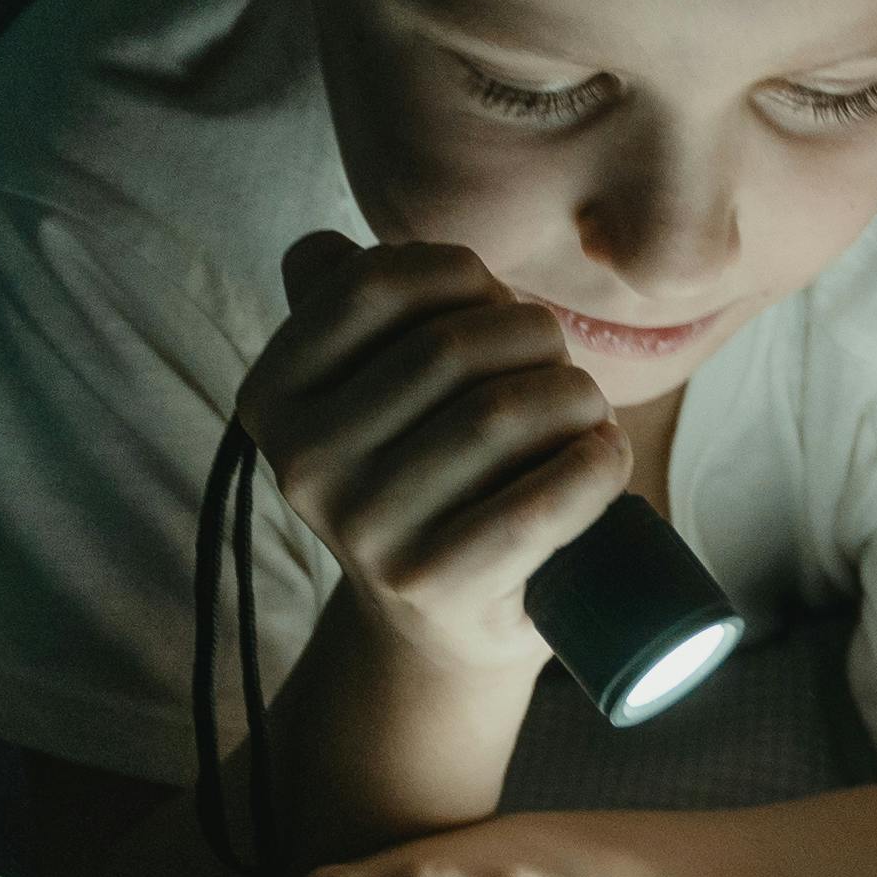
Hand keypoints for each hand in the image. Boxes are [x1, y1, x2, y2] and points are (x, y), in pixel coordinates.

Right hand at [236, 233, 630, 675]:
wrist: (435, 627)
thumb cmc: (421, 474)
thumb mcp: (363, 390)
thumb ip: (339, 307)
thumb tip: (326, 248)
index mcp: (273, 399)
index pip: (372, 285)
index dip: (459, 274)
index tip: (496, 304)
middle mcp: (304, 467)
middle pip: (451, 346)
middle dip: (533, 337)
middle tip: (558, 367)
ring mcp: (366, 533)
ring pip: (500, 414)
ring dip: (575, 397)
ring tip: (585, 412)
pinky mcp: (436, 588)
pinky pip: (540, 502)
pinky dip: (595, 465)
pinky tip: (603, 458)